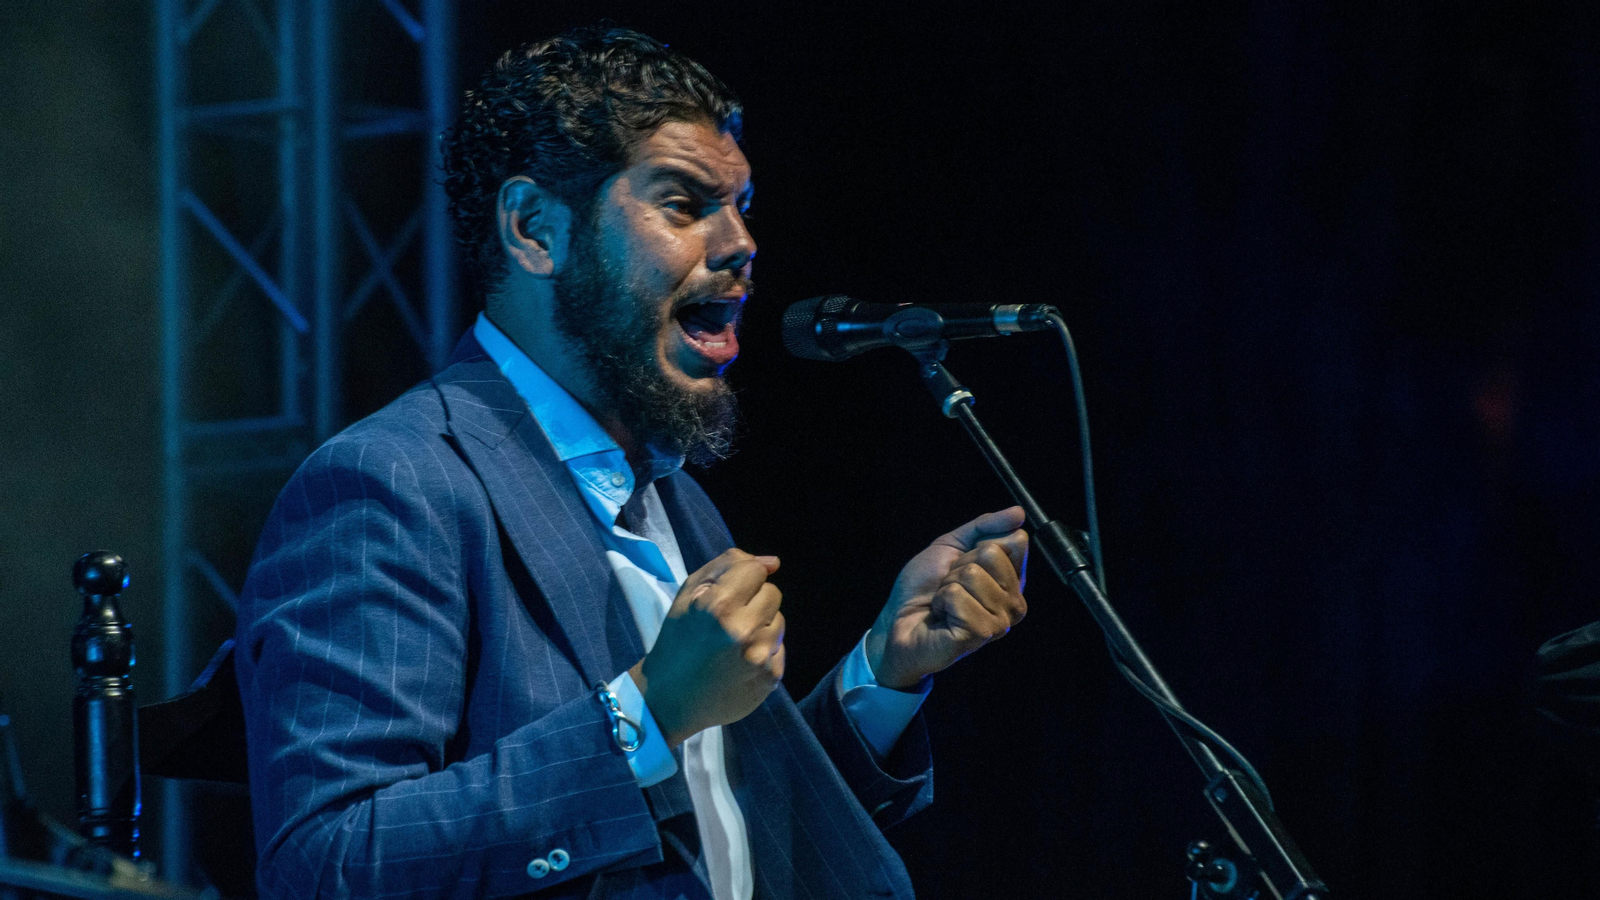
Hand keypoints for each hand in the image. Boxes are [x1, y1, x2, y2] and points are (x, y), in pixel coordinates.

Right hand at [630, 549, 785, 745]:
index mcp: (719, 606)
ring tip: (736, 642)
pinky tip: (741, 661)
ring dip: (761, 625)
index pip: (756, 570)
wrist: (670, 697)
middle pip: (773, 593)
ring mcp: (760, 656)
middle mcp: (744, 630)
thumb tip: (773, 562)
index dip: (741, 579)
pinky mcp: (771, 677)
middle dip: (753, 601)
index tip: (727, 595)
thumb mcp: (689, 593)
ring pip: (779, 620)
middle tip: (730, 620)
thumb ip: (729, 566)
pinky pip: (780, 648)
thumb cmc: (678, 639)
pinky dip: (764, 650)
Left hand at [866, 507, 1027, 689]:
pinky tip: (942, 617)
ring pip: (973, 575)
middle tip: (949, 587)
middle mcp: (1014, 602)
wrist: (897, 623)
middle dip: (959, 565)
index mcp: (1012, 581)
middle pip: (992, 553)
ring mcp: (1001, 621)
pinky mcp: (982, 634)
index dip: (977, 545)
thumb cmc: (924, 588)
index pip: (1015, 540)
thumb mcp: (952, 546)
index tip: (962, 564)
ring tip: (943, 604)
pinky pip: (959, 597)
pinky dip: (941, 601)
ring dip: (947, 586)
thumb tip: (1019, 512)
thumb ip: (985, 527)